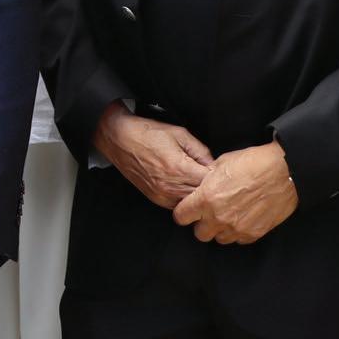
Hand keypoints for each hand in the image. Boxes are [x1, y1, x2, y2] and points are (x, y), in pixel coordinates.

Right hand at [92, 101, 213, 208]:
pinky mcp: (156, 199)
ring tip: (197, 181)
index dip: (219, 176)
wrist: (118, 138)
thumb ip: (201, 150)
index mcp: (180, 169)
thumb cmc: (146, 133)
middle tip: (213, 177)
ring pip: (192, 204)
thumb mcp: (179, 133)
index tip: (221, 171)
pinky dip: (184, 197)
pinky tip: (184, 185)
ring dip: (197, 195)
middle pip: (203, 197)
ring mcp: (162, 195)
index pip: (211, 182)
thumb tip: (214, 164)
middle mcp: (171, 186)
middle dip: (210, 187)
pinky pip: (178, 205)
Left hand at [172, 142, 297, 243]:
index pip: (181, 217)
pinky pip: (239, 240)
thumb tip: (201, 186)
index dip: (183, 212)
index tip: (188, 209)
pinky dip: (238, 232)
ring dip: (220, 229)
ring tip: (228, 215)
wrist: (284, 172)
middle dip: (201, 224)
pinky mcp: (255, 234)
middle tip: (208, 213)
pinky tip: (243, 218)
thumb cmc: (252, 163)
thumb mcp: (220, 164)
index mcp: (206, 199)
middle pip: (200, 234)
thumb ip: (206, 181)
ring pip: (220, 239)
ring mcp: (237, 228)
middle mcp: (219, 217)